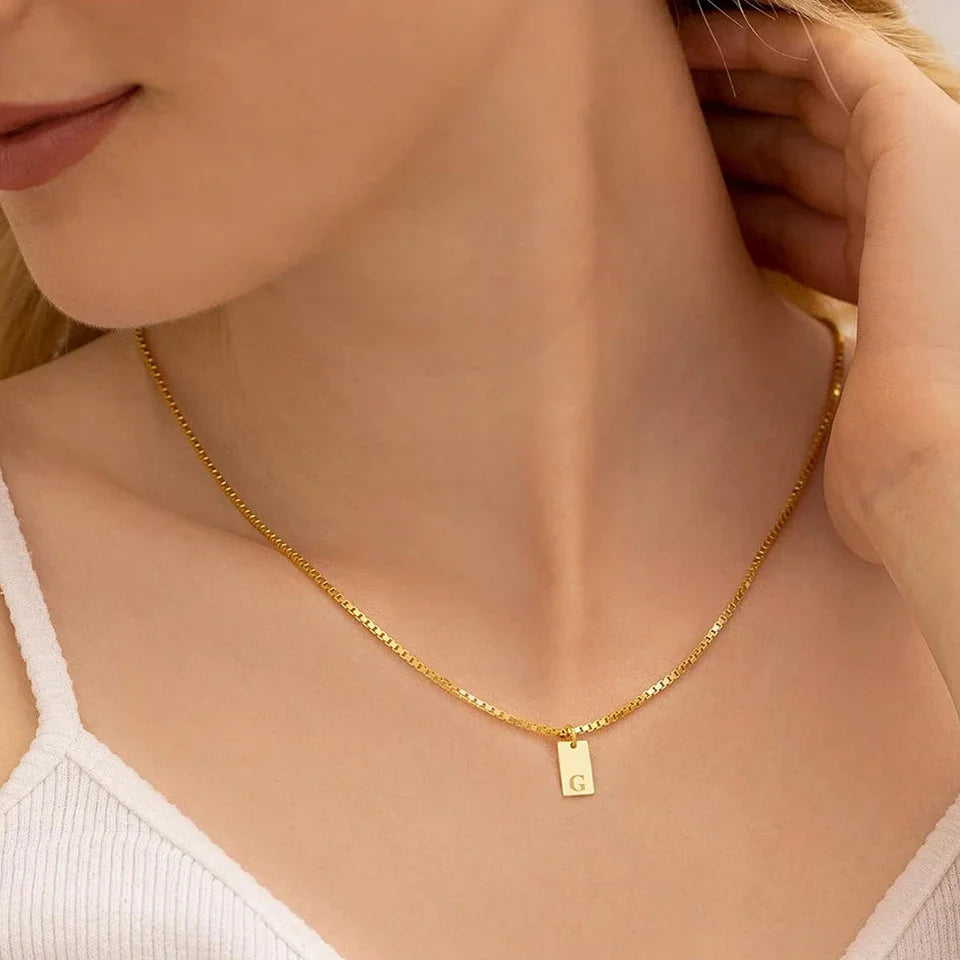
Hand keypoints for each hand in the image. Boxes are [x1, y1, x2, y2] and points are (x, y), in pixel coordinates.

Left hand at [678, 9, 959, 694]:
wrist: (925, 457)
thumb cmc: (854, 443)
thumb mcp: (790, 375)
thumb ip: (760, 330)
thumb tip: (687, 308)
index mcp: (880, 278)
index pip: (789, 207)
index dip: (719, 181)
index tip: (644, 173)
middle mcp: (900, 216)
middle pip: (794, 147)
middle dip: (716, 124)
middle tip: (632, 107)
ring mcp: (917, 172)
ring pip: (808, 99)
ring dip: (729, 77)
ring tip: (650, 66)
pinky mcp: (917, 135)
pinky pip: (836, 61)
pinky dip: (769, 43)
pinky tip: (702, 41)